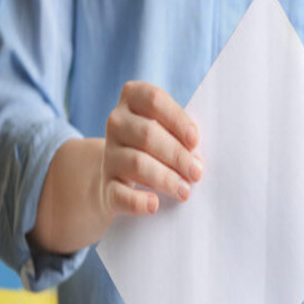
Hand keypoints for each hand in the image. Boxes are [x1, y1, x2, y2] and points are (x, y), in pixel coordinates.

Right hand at [99, 81, 201, 217]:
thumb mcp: (167, 134)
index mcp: (133, 100)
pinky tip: (154, 204)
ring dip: (166, 178)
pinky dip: (138, 201)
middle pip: (148, 134)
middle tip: (196, 172)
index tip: (194, 141)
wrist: (120, 181)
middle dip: (177, 155)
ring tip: (185, 191)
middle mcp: (117, 123)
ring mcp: (109, 155)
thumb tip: (197, 160)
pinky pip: (121, 194)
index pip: (154, 100)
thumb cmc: (156, 150)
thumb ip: (182, 138)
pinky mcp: (107, 186)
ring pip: (137, 163)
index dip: (177, 119)